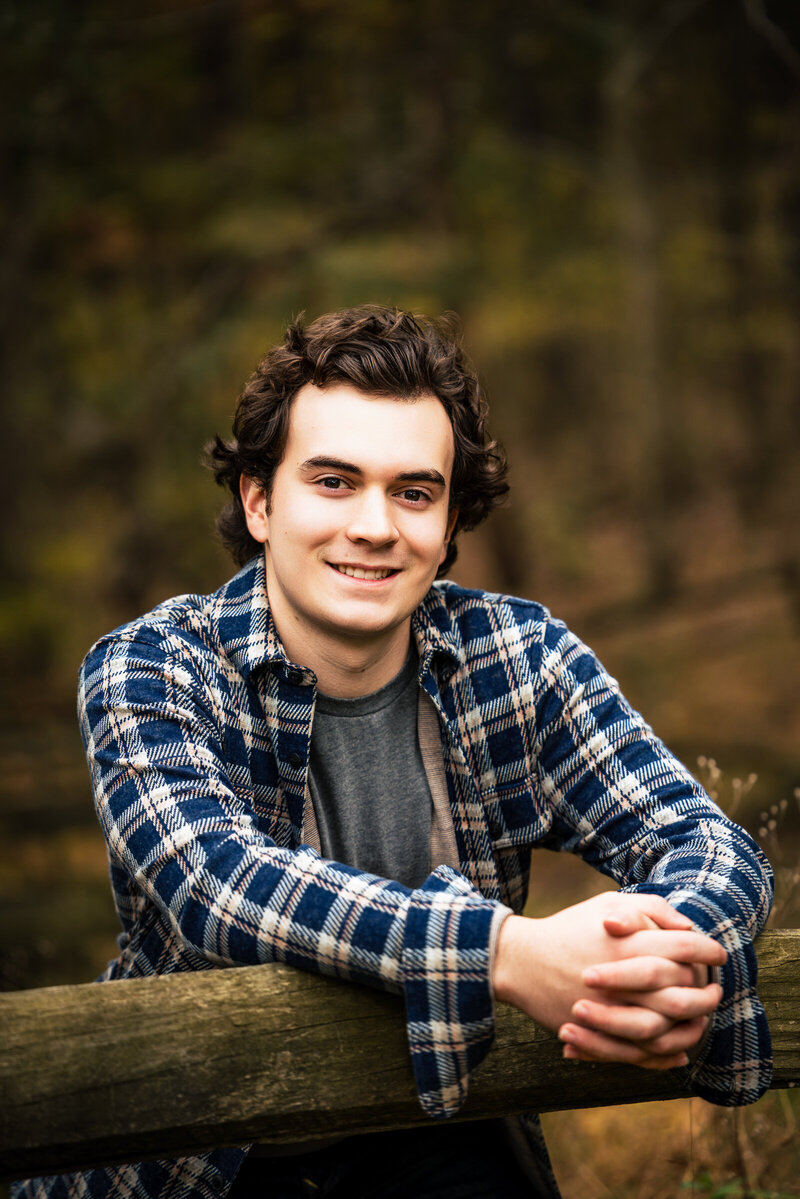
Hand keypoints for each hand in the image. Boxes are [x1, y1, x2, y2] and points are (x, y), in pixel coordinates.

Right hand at [493, 893, 725, 1068]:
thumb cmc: (569, 928)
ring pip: (667, 1029)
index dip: (708, 951)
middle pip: (682, 993)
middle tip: (716, 991)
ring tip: (702, 1019)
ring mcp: (611, 1011)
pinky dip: (666, 1056)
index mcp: (628, 943)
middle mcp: (624, 979)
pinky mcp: (599, 1036)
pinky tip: (680, 1051)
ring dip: (692, 1026)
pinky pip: (641, 1054)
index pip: (684, 949)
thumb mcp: (607, 903)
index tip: (718, 954)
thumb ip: (651, 909)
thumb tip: (688, 927)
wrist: (522, 961)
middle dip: (707, 994)